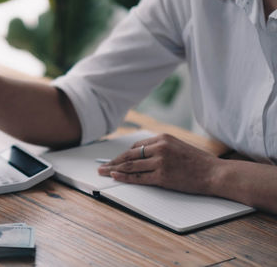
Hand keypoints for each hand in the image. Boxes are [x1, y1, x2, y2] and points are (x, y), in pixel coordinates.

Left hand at [97, 134, 221, 194]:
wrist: (214, 173)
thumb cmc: (198, 161)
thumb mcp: (178, 146)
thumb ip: (160, 148)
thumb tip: (140, 154)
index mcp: (163, 138)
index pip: (136, 146)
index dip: (123, 154)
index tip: (115, 159)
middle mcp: (160, 148)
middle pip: (130, 155)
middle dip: (113, 161)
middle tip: (102, 166)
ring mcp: (160, 162)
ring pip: (131, 166)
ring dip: (115, 169)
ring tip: (104, 172)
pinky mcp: (163, 176)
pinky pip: (139, 177)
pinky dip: (125, 177)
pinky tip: (115, 176)